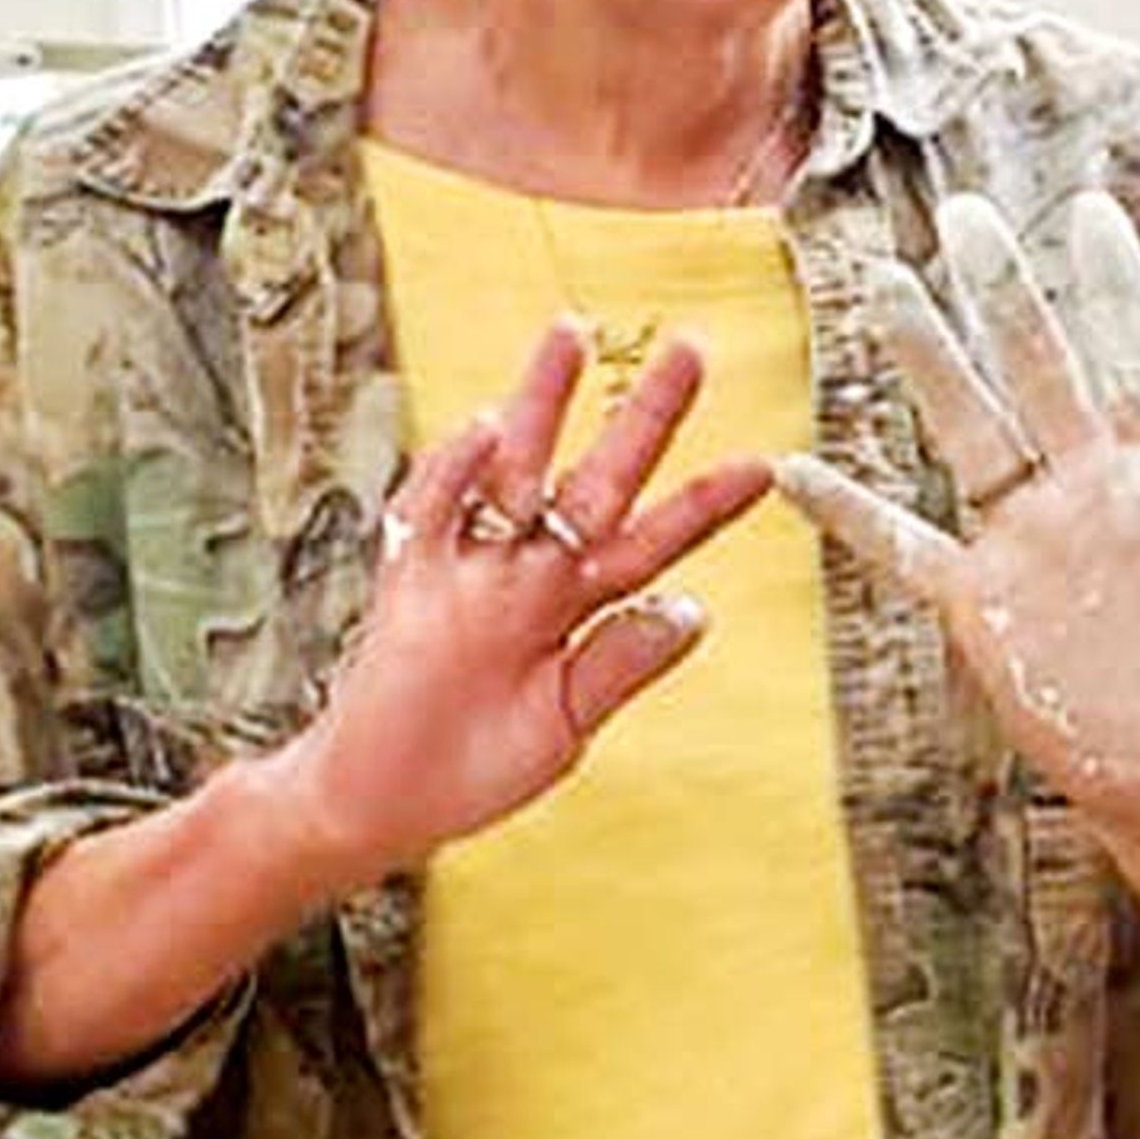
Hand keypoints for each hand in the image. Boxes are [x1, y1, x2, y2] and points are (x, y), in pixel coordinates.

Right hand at [280, 321, 768, 890]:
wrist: (374, 804)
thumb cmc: (473, 769)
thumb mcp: (565, 726)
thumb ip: (619, 666)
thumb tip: (692, 611)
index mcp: (579, 610)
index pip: (654, 542)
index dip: (705, 504)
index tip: (765, 465)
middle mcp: (530, 576)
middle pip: (596, 482)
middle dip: (643, 418)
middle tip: (691, 350)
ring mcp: (469, 570)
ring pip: (514, 474)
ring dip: (540, 406)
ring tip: (570, 335)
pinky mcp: (406, 579)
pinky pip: (433, 512)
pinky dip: (457, 470)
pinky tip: (489, 429)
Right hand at [774, 192, 1139, 825]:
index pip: (1131, 358)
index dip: (1110, 285)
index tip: (1088, 209)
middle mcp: (1089, 491)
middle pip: (1035, 368)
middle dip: (1000, 289)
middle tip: (964, 211)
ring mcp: (1029, 541)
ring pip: (966, 427)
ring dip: (928, 359)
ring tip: (888, 286)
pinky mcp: (983, 605)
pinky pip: (903, 546)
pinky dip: (850, 513)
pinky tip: (796, 470)